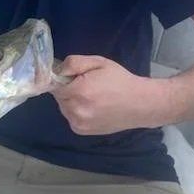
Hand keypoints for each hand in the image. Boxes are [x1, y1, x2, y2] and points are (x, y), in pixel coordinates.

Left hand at [51, 55, 168, 134]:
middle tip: (86, 85)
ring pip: (63, 107)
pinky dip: (76, 111)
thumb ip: (74, 63)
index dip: (62, 78)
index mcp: (78, 91)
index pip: (53, 83)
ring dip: (71, 101)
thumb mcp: (98, 62)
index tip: (74, 76)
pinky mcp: (81, 131)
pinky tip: (92, 107)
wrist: (140, 104)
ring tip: (91, 97)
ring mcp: (78, 123)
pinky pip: (70, 117)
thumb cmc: (120, 80)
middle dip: (67, 89)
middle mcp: (75, 110)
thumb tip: (57, 70)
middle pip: (58, 96)